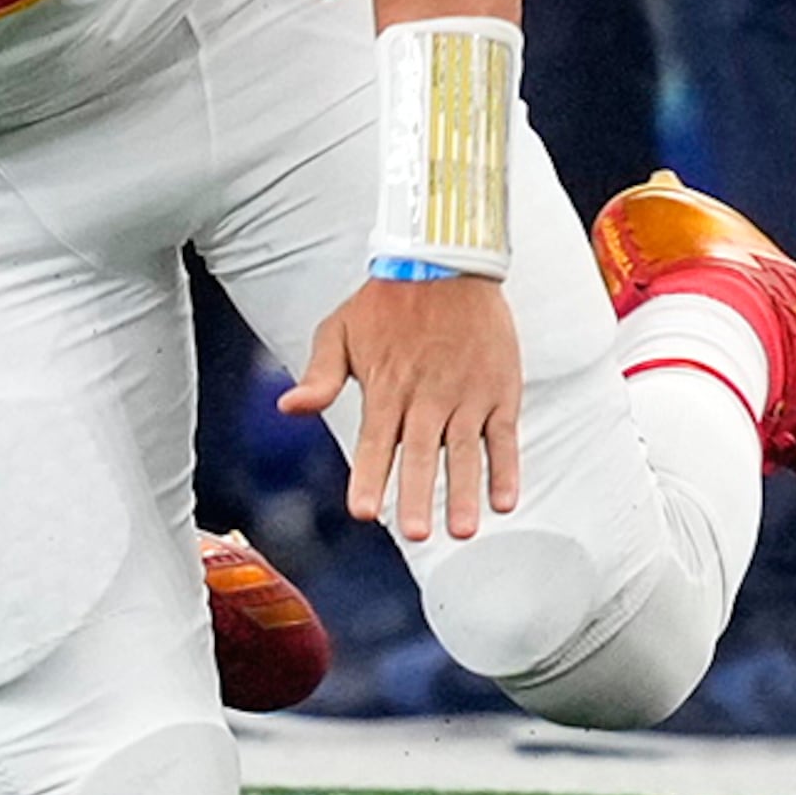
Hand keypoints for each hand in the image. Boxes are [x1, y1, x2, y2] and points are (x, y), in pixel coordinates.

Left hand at [280, 273, 523, 541]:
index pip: (374, 441)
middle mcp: (426, 395)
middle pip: (420, 454)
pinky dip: (506, 469)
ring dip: (463, 492)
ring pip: (464, 452)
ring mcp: (466, 394)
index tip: (363, 511)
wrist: (445, 261)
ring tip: (461, 530)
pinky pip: (504, 436)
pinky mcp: (499, 389)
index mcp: (385, 386)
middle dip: (416, 495)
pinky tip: (503, 501)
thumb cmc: (386, 302)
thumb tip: (289, 408)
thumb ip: (318, 375)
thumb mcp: (339, 331)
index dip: (369, 477)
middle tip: (414, 533)